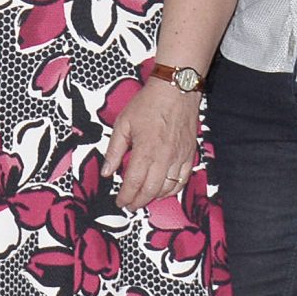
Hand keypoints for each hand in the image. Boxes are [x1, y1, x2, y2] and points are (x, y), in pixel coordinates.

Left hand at [111, 79, 198, 211]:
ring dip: (155, 198)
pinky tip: (164, 190)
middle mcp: (164, 158)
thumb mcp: (123, 124)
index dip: (125, 196)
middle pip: (151, 190)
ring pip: (168, 188)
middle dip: (139, 201)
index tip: (120, 202)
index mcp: (145, 151)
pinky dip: (173, 189)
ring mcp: (179, 157)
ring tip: (144, 199)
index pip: (134, 183)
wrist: (176, 90)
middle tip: (130, 205)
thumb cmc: (148, 104)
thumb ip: (114, 151)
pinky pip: (183, 179)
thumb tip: (106, 172)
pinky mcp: (189, 154)